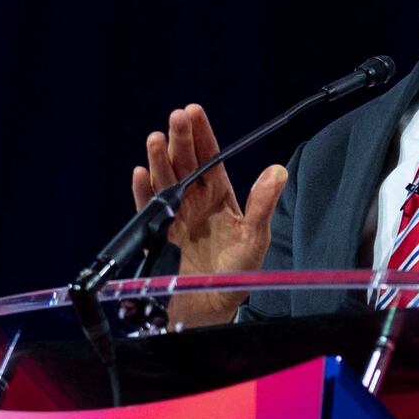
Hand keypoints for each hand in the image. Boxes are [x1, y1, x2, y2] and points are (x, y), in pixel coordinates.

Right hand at [132, 104, 287, 326]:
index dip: (201, 134)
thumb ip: (263, 205)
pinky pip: (146, 209)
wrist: (211, 307)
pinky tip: (140, 174)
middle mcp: (194, 200)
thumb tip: (279, 171)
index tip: (193, 110)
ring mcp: (174, 216)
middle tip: (176, 117)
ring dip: (158, 160)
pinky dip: (142, 192)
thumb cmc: (237, 273)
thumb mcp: (255, 237)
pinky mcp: (156, 235)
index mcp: (218, 195)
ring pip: (164, 180)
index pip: (209, 157)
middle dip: (179, 139)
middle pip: (184, 162)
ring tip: (155, 139)